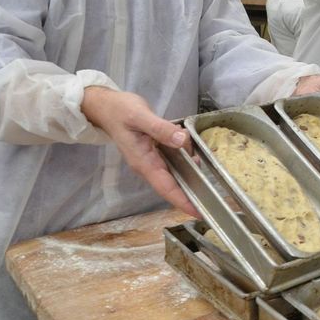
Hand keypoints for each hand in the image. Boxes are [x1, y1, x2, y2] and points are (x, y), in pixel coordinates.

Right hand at [81, 86, 199, 217]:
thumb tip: (182, 140)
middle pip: (172, 185)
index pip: (166, 187)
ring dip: (190, 170)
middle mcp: (148, 165)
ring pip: (175, 171)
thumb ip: (160, 128)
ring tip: (202, 164)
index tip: (199, 212)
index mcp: (144, 162)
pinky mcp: (154, 151)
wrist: (106, 107)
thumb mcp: (140, 116)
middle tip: (213, 196)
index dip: (182, 201)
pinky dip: (184, 156)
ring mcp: (151, 160)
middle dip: (191, 191)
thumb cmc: (120, 111)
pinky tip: (191, 149)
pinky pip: (173, 158)